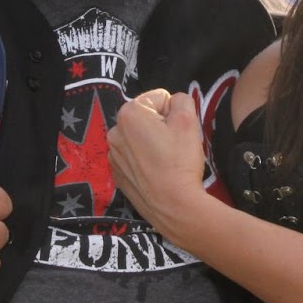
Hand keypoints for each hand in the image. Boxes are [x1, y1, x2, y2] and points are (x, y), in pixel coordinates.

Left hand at [107, 89, 209, 235]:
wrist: (173, 205)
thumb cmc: (180, 161)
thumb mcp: (189, 121)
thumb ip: (182, 100)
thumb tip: (174, 102)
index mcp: (129, 114)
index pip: (159, 97)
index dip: (174, 112)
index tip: (178, 131)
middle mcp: (114, 131)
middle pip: (146, 117)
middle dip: (161, 126)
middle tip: (174, 145)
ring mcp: (113, 155)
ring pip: (139, 137)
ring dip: (152, 142)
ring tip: (165, 160)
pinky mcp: (117, 173)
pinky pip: (133, 156)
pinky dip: (144, 160)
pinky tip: (156, 172)